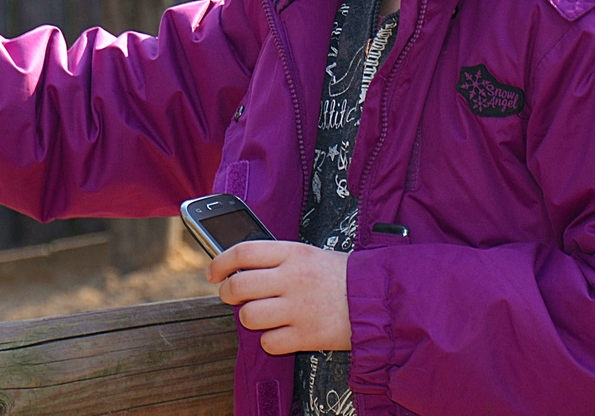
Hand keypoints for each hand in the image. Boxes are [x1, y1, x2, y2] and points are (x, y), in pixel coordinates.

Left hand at [207, 241, 350, 354]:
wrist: (381, 300)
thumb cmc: (343, 277)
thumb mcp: (311, 255)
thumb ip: (278, 259)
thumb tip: (240, 268)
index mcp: (294, 253)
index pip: (243, 252)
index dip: (220, 262)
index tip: (213, 273)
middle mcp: (293, 279)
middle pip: (239, 286)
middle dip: (227, 294)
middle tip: (231, 296)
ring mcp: (300, 308)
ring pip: (249, 317)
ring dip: (250, 319)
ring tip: (262, 316)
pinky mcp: (308, 335)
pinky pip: (270, 342)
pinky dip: (270, 341)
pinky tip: (281, 334)